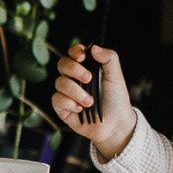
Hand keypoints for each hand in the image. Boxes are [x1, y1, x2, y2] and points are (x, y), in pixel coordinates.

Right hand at [53, 44, 136, 161]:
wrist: (115, 124)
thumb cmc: (116, 99)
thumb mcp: (116, 77)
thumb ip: (109, 59)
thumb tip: (94, 48)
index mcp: (86, 67)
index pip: (74, 53)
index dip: (75, 51)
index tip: (82, 57)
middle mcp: (74, 78)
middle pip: (63, 64)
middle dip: (74, 69)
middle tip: (89, 79)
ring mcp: (66, 92)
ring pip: (60, 82)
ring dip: (76, 91)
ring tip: (90, 102)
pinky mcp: (62, 107)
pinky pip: (56, 99)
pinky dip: (69, 103)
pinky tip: (80, 110)